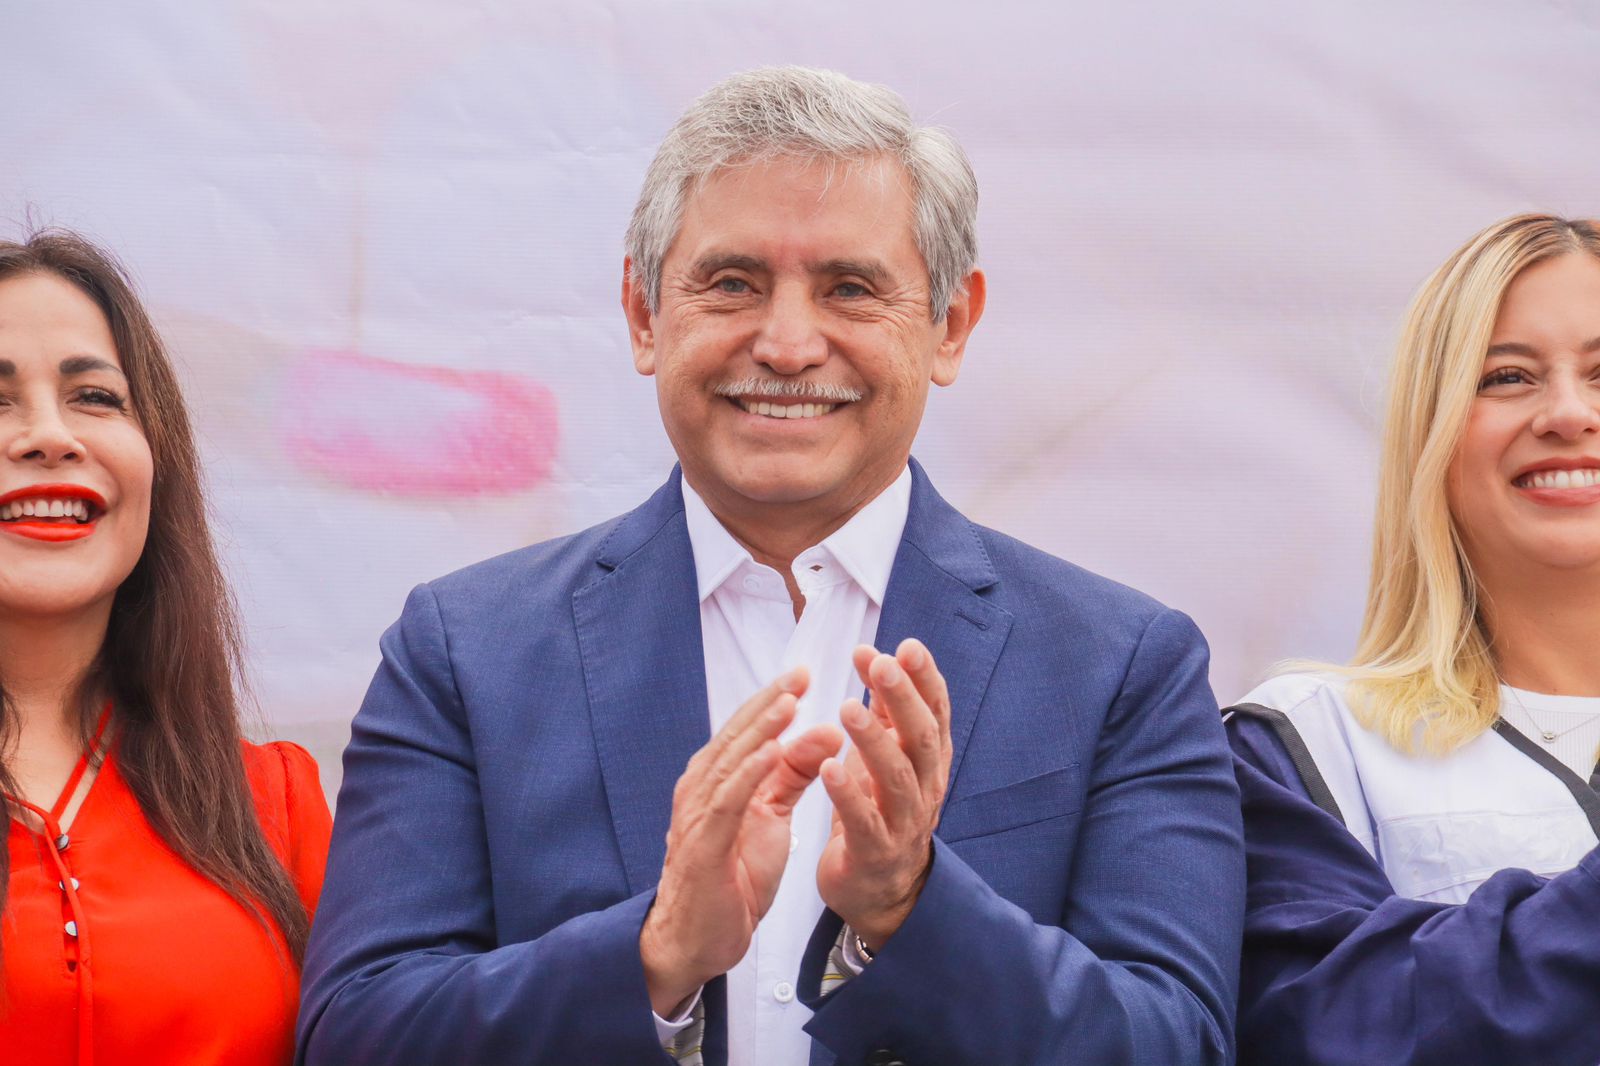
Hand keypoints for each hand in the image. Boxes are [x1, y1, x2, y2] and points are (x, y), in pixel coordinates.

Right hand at [640, 668, 843, 1015]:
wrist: (697, 938)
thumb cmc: (732, 876)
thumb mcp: (772, 816)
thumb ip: (794, 774)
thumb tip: (827, 732)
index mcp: (717, 779)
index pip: (746, 730)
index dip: (774, 700)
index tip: (805, 673)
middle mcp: (701, 788)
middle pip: (737, 736)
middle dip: (769, 704)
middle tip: (801, 675)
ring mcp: (697, 815)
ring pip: (730, 761)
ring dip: (760, 731)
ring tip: (789, 703)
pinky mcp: (702, 844)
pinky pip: (726, 802)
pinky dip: (748, 774)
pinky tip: (771, 753)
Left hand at [816, 638, 951, 951]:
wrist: (883, 892)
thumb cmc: (881, 812)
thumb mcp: (887, 758)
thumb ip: (885, 712)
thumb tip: (876, 655)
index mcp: (929, 762)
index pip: (936, 714)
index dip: (925, 680)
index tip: (908, 645)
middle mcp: (925, 789)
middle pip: (921, 740)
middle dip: (904, 699)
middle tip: (882, 664)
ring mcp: (903, 823)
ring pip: (897, 779)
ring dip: (874, 741)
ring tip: (848, 708)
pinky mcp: (874, 853)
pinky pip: (865, 822)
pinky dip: (848, 794)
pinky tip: (829, 767)